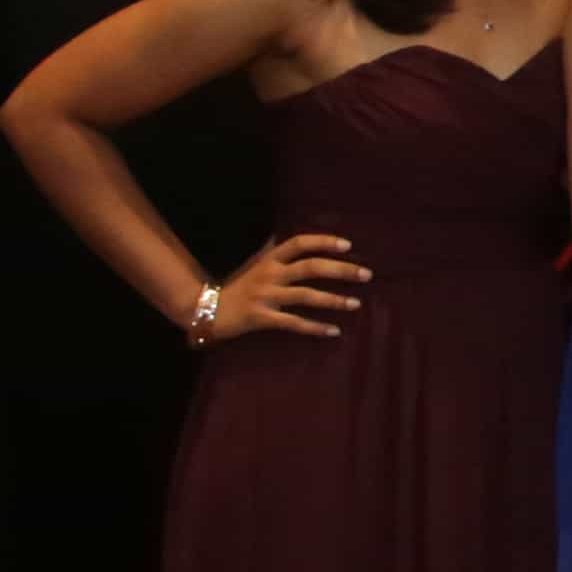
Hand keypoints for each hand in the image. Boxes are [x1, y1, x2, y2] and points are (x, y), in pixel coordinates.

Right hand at [204, 232, 364, 341]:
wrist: (206, 309)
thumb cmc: (236, 287)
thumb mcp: (254, 266)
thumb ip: (273, 254)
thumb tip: (291, 241)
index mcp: (269, 259)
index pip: (299, 244)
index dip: (323, 242)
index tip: (347, 245)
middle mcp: (269, 274)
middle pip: (310, 267)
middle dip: (341, 270)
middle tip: (366, 274)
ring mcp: (265, 296)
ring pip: (306, 296)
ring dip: (334, 300)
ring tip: (357, 304)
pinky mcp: (261, 318)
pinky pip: (293, 323)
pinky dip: (315, 328)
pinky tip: (334, 331)